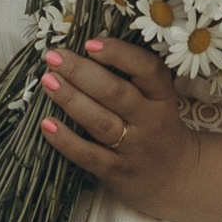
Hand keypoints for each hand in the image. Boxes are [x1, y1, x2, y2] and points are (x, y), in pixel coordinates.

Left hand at [36, 35, 196, 219]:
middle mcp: (151, 121)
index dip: (119, 54)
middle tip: (54, 57)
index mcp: (162, 97)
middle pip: (115, 93)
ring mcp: (133, 148)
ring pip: (99, 122)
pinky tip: (46, 123)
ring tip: (48, 81)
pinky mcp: (116, 172)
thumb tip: (84, 50)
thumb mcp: (157, 99)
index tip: (90, 43)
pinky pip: (88, 155)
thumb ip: (130, 78)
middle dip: (81, 72)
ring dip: (70, 99)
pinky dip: (65, 140)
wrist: (175, 178)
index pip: (148, 70)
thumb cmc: (156, 127)